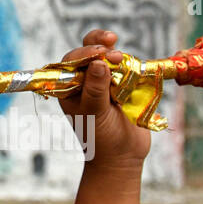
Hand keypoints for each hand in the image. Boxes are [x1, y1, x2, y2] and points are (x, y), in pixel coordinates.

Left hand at [58, 29, 150, 169]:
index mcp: (69, 87)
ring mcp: (104, 81)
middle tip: (112, 47)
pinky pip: (125, 67)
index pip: (71, 61)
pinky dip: (129, 62)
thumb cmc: (100, 138)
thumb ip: (95, 90)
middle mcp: (85, 81)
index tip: (98, 52)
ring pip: (107, 56)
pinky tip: (133, 64)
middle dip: (99, 47)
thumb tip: (98, 63)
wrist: (123, 156)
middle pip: (88, 52)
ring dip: (114, 51)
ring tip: (120, 57)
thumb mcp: (94, 114)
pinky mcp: (123, 84)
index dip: (84, 53)